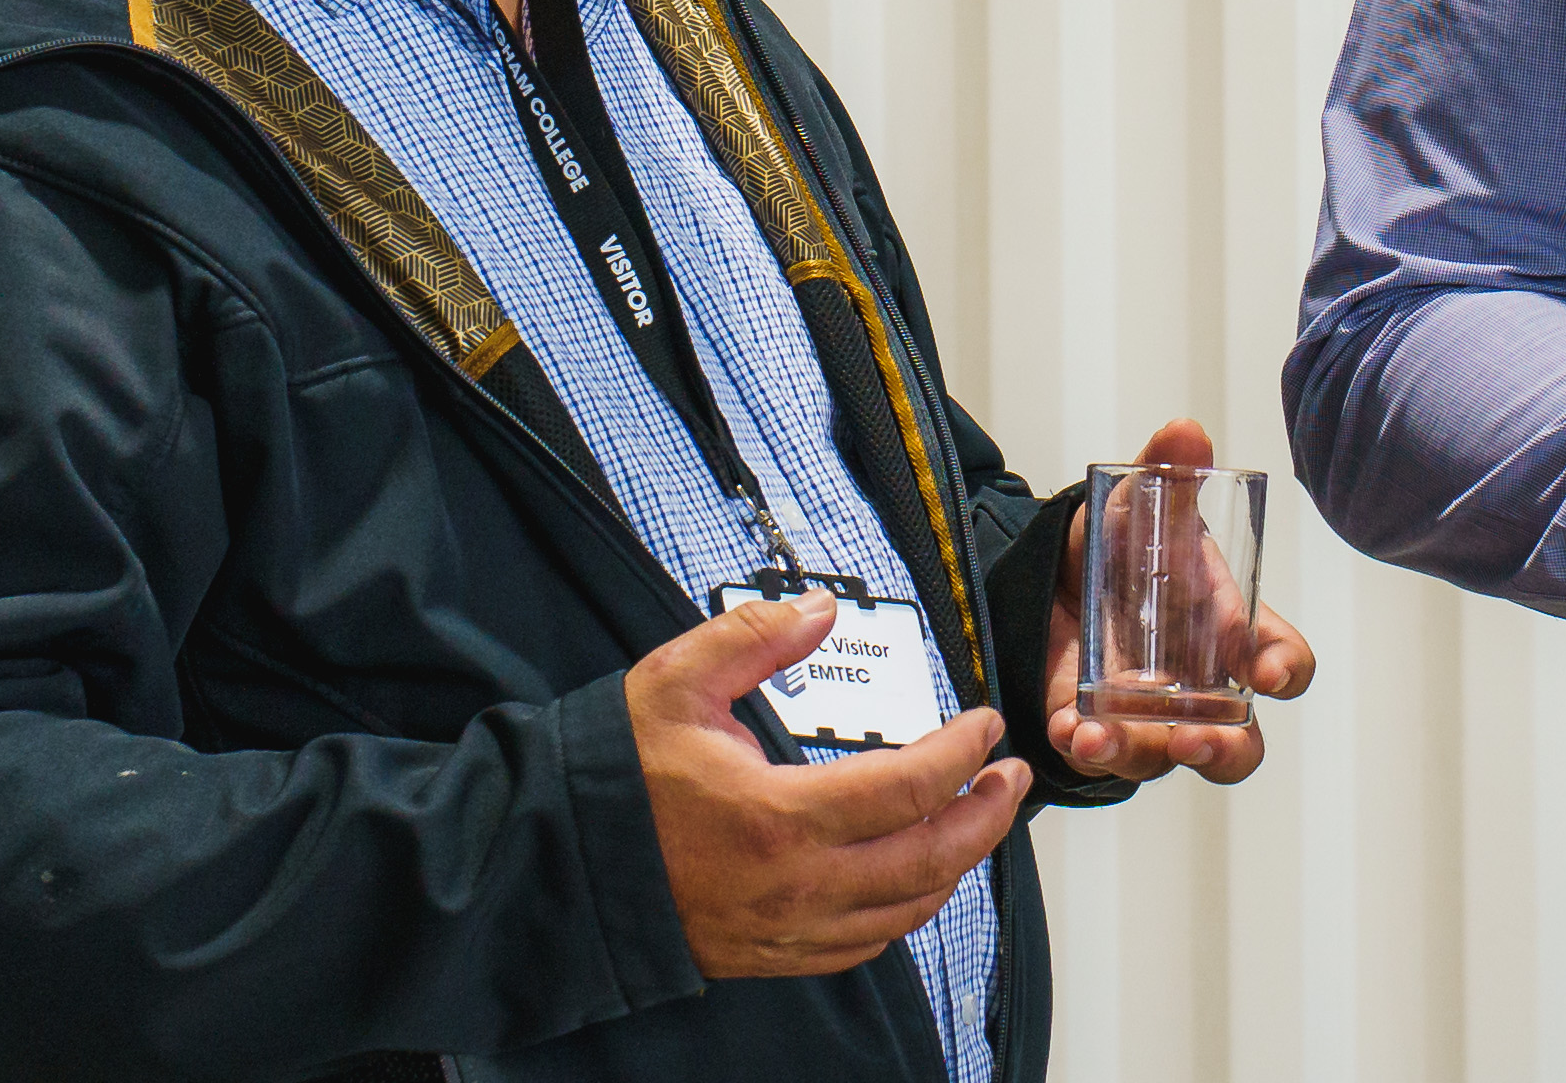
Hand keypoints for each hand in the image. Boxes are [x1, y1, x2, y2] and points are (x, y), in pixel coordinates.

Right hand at [626, 592, 1030, 979]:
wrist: (556, 865)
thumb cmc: (614, 777)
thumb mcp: (676, 683)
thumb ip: (754, 639)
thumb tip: (822, 610)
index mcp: (781, 816)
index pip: (910, 788)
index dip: (962, 753)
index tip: (984, 724)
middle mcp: (796, 884)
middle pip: (930, 859)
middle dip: (985, 814)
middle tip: (1009, 774)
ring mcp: (787, 929)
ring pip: (906, 910)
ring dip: (955, 864)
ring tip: (976, 819)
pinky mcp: (771, 954)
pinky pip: (863, 945)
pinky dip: (904, 910)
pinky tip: (913, 877)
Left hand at [1045, 419, 1314, 782]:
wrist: (1053, 570)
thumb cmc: (1125, 546)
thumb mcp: (1143, 506)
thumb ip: (1168, 474)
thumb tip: (1184, 432)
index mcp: (1232, 630)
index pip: (1283, 662)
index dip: (1284, 669)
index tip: (1269, 673)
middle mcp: (1200, 686)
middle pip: (1239, 745)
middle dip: (1224, 750)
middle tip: (1197, 738)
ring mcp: (1150, 715)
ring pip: (1164, 758)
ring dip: (1139, 751)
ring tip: (1104, 733)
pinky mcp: (1096, 728)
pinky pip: (1098, 755)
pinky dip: (1086, 747)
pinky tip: (1070, 729)